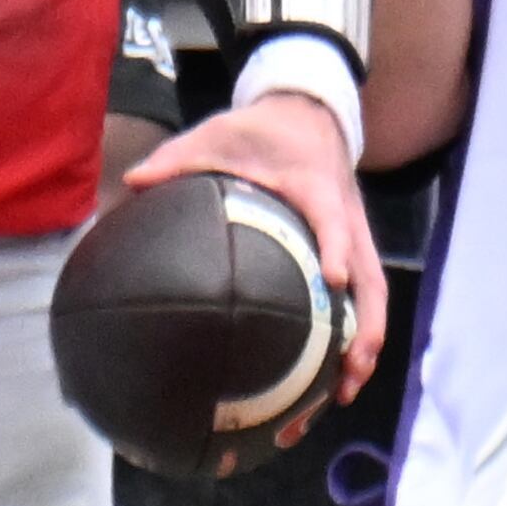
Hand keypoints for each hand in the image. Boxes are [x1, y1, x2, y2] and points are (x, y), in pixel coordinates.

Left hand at [125, 98, 386, 418]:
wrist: (306, 114)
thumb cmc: (259, 130)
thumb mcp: (218, 133)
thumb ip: (179, 158)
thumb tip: (131, 180)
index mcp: (315, 184)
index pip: (333, 217)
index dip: (338, 247)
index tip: (333, 281)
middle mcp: (346, 215)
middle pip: (370, 275)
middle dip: (366, 324)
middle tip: (348, 369)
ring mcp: (355, 234)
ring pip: (374, 292)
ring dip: (366, 340)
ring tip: (343, 391)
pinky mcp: (354, 247)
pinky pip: (366, 293)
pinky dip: (358, 332)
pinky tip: (336, 371)